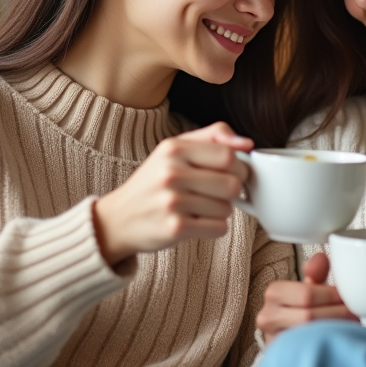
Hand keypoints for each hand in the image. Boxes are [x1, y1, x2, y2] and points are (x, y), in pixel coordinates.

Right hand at [93, 122, 252, 266]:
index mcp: (173, 149)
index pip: (228, 155)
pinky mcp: (174, 228)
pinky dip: (213, 228)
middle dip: (231, 191)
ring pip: (227, 208)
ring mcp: (172, 202)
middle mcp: (171, 173)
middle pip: (233, 183)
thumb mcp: (174, 149)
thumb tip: (247, 144)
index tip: (233, 173)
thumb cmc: (153, 182)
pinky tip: (195, 222)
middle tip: (216, 193)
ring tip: (199, 207)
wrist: (118, 219)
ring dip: (220, 211)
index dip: (239, 166)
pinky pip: (218, 228)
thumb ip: (212, 137)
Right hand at [255, 252, 357, 342]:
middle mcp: (267, 317)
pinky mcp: (282, 358)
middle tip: (354, 314)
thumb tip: (322, 258)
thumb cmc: (300, 313)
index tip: (347, 298)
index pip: (307, 294)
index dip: (332, 296)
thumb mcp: (308, 290)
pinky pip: (310, 352)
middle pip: (309, 316)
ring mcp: (273, 340)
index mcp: (274, 293)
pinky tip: (337, 341)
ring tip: (349, 327)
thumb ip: (316, 274)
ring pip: (311, 335)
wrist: (289, 342)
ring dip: (335, 330)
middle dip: (337, 314)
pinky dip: (328, 345)